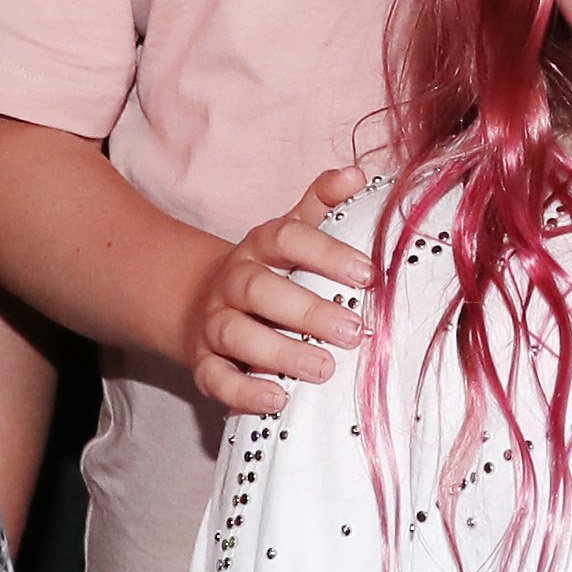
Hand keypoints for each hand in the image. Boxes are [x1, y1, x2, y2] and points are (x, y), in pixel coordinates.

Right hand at [180, 171, 367, 415]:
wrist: (204, 306)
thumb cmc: (269, 272)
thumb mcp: (292, 233)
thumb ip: (322, 204)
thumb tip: (356, 172)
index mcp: (259, 247)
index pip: (286, 238)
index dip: (326, 254)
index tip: (367, 275)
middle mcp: (233, 282)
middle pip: (261, 290)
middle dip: (308, 311)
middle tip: (354, 331)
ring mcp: (215, 323)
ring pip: (237, 335)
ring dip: (280, 353)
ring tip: (323, 368)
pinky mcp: (204, 363)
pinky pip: (216, 378)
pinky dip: (244, 391)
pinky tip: (278, 398)